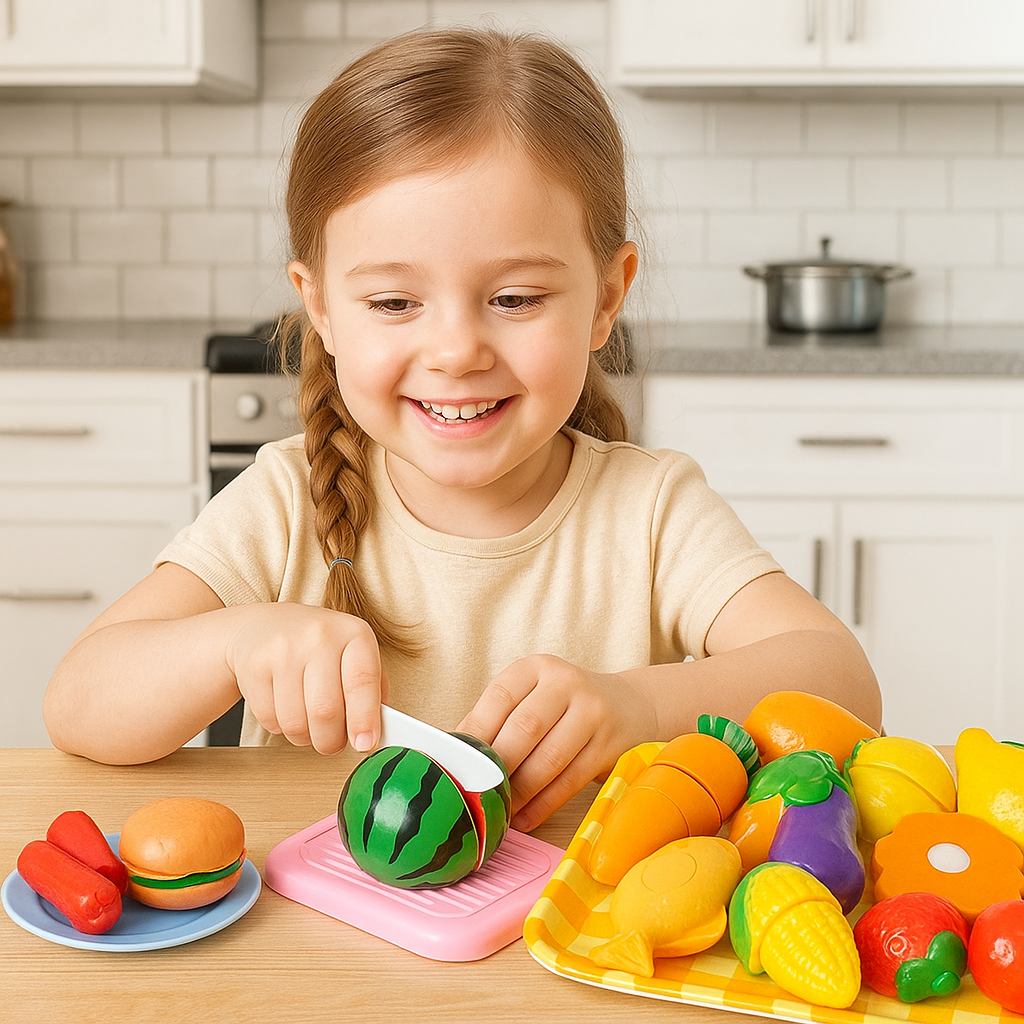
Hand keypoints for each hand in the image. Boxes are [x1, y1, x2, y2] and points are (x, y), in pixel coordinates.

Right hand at [223, 602, 387, 754]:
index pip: (362, 681)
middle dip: (331, 741)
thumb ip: (372, 690)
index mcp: (354, 634)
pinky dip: (280, 727)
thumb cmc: (320, 647)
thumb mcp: (354, 655)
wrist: (264, 626)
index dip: (364, 718)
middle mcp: (319, 636)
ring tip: (308, 723)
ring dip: (305, 737)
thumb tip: (379, 731)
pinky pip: (270, 720)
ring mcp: (284, 649)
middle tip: (332, 743)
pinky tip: (285, 708)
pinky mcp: (254, 666)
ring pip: (296, 722)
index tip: (365, 744)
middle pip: (326, 711)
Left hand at [457, 654, 657, 831]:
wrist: (630, 707)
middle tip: (477, 793)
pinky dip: (543, 805)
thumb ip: (495, 719)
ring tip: (499, 812)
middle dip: (498, 766)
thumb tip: (450, 753)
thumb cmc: (563, 707)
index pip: (499, 698)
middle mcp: (566, 683)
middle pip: (525, 728)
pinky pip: (571, 781)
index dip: (475, 733)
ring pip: (550, 758)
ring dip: (520, 792)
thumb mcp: (532, 697)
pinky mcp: (610, 745)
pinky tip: (524, 818)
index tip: (457, 764)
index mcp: (536, 668)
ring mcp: (593, 712)